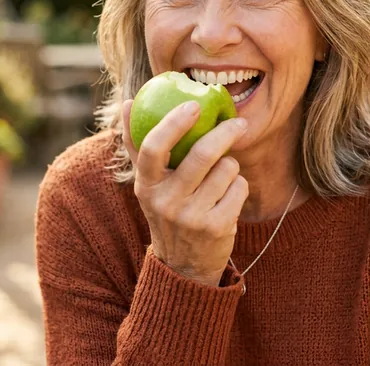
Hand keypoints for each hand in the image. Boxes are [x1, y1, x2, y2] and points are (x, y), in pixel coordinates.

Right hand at [122, 99, 249, 286]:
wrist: (184, 266)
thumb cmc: (167, 211)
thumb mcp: (148, 185)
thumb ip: (139, 145)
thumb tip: (129, 102)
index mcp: (146, 186)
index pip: (154, 147)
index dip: (173, 123)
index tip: (193, 104)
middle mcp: (167, 202)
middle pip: (202, 155)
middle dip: (225, 132)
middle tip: (238, 123)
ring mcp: (193, 216)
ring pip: (227, 168)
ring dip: (231, 165)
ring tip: (222, 176)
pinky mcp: (217, 227)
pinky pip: (240, 187)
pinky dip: (239, 185)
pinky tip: (228, 197)